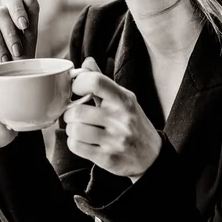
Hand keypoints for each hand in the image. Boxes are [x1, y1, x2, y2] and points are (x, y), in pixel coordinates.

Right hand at [0, 0, 38, 83]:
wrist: (7, 82)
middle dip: (11, 34)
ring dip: (0, 45)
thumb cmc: (21, 60)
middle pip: (1, 12)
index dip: (17, 8)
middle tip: (16, 51)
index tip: (23, 25)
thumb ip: (31, 9)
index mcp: (12, 15)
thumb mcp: (30, 35)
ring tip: (5, 59)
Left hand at [63, 57, 161, 180]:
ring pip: (75, 130)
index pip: (96, 82)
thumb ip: (103, 82)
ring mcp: (115, 140)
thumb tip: (87, 62)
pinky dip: (74, 143)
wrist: (152, 156)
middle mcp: (121, 119)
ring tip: (79, 128)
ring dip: (71, 129)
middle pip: (77, 111)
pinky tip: (83, 141)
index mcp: (124, 100)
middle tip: (74, 115)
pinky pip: (77, 146)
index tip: (76, 89)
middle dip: (69, 113)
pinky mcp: (108, 159)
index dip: (78, 83)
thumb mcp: (124, 100)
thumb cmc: (133, 123)